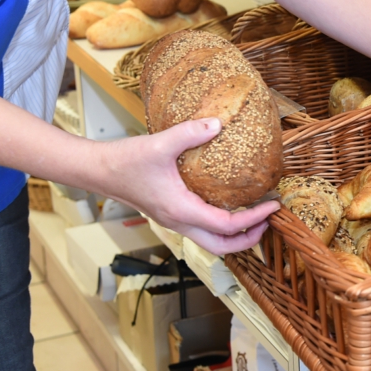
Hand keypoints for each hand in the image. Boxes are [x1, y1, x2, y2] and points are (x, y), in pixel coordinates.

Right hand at [88, 119, 278, 254]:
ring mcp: (173, 220)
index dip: (254, 218)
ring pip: (210, 241)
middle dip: (248, 239)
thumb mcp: (160, 143)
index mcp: (181, 210)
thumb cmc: (125, 160)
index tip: (273, 206)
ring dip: (235, 235)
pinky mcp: (169, 214)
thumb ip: (190, 133)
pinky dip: (220, 226)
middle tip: (268, 222)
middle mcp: (178, 221)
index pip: (226, 225)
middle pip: (221, 247)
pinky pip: (201, 229)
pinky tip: (228, 204)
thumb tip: (218, 123)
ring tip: (254, 216)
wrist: (98, 170)